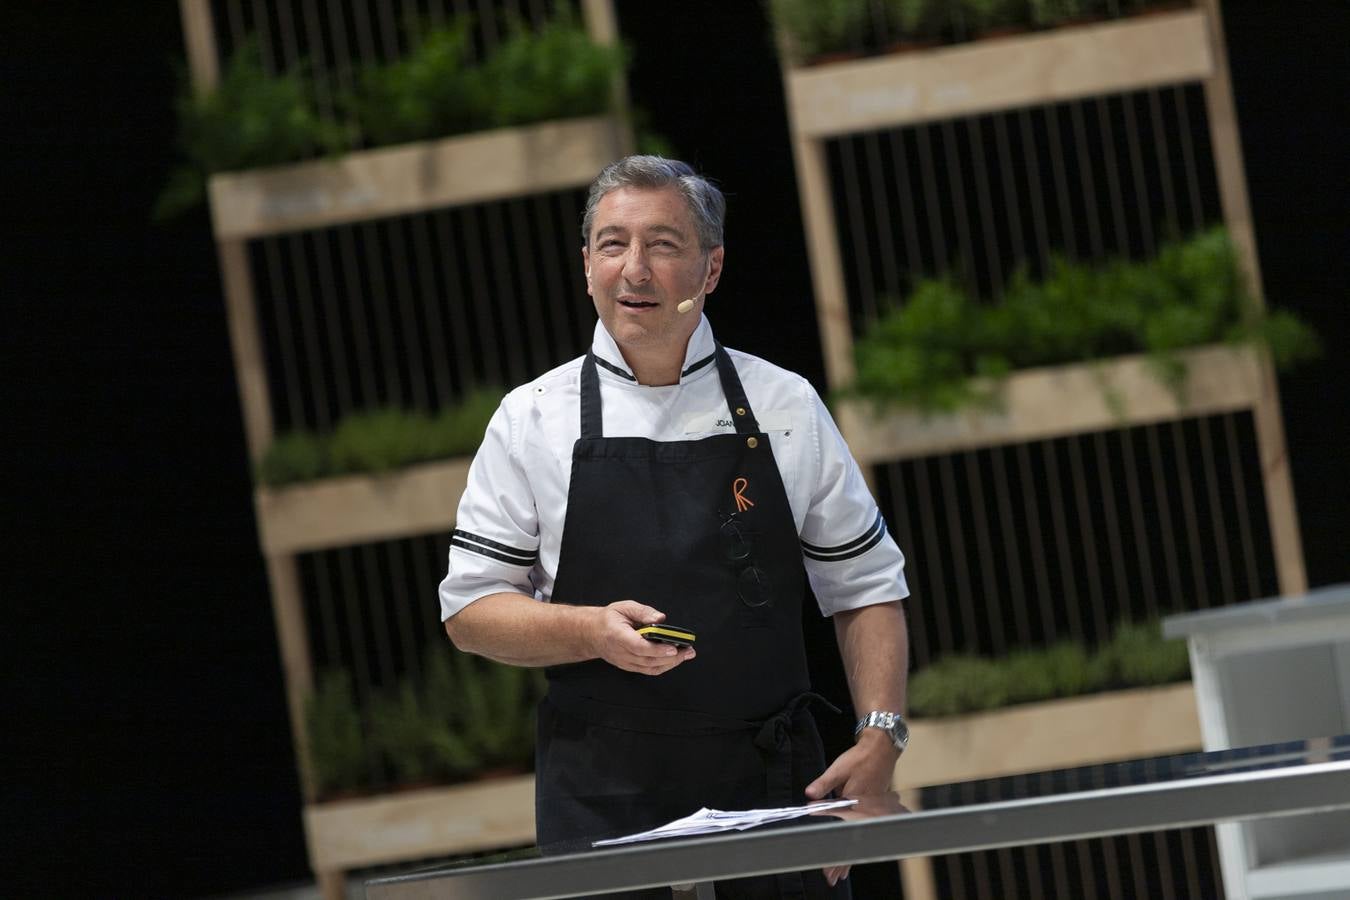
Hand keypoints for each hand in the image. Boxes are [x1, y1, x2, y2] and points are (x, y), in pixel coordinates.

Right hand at [590, 600, 694, 675]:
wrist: (592, 634)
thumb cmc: (609, 619)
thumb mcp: (624, 607)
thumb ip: (643, 611)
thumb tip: (661, 618)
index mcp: (617, 636)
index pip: (638, 646)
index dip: (657, 650)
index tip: (673, 648)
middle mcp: (620, 652)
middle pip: (648, 660)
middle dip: (671, 657)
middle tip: (689, 650)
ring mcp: (625, 662)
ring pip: (650, 668)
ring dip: (671, 663)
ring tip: (687, 654)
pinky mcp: (629, 666)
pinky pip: (648, 670)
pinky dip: (664, 666)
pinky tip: (675, 659)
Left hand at [804, 731, 900, 886]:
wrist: (881, 749)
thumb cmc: (860, 758)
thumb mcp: (839, 768)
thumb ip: (823, 784)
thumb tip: (808, 797)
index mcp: (854, 802)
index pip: (841, 833)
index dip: (834, 853)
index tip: (827, 869)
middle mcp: (864, 809)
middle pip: (852, 842)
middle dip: (842, 863)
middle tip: (832, 879)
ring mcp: (871, 809)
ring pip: (859, 839)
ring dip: (849, 856)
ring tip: (841, 874)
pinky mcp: (873, 808)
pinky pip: (863, 831)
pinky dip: (856, 843)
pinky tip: (854, 852)